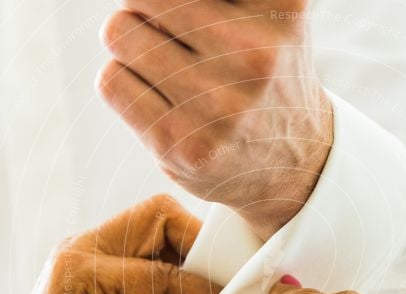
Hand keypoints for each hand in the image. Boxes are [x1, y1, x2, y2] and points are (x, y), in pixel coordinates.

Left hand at [0, 193, 227, 293]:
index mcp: (78, 271)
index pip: (159, 268)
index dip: (204, 293)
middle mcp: (88, 248)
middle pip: (165, 221)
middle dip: (206, 261)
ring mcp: (101, 255)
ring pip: (170, 240)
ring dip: (200, 285)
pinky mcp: (115, 271)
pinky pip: (163, 267)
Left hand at [97, 0, 332, 240]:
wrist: (295, 165)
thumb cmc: (265, 74)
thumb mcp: (273, 15)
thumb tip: (143, 0)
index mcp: (282, 10)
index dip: (175, 0)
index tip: (192, 15)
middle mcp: (253, 56)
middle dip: (147, 6)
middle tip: (169, 31)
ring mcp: (216, 105)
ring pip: (117, 31)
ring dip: (130, 44)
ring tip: (163, 64)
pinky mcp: (179, 144)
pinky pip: (111, 81)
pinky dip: (124, 83)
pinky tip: (157, 97)